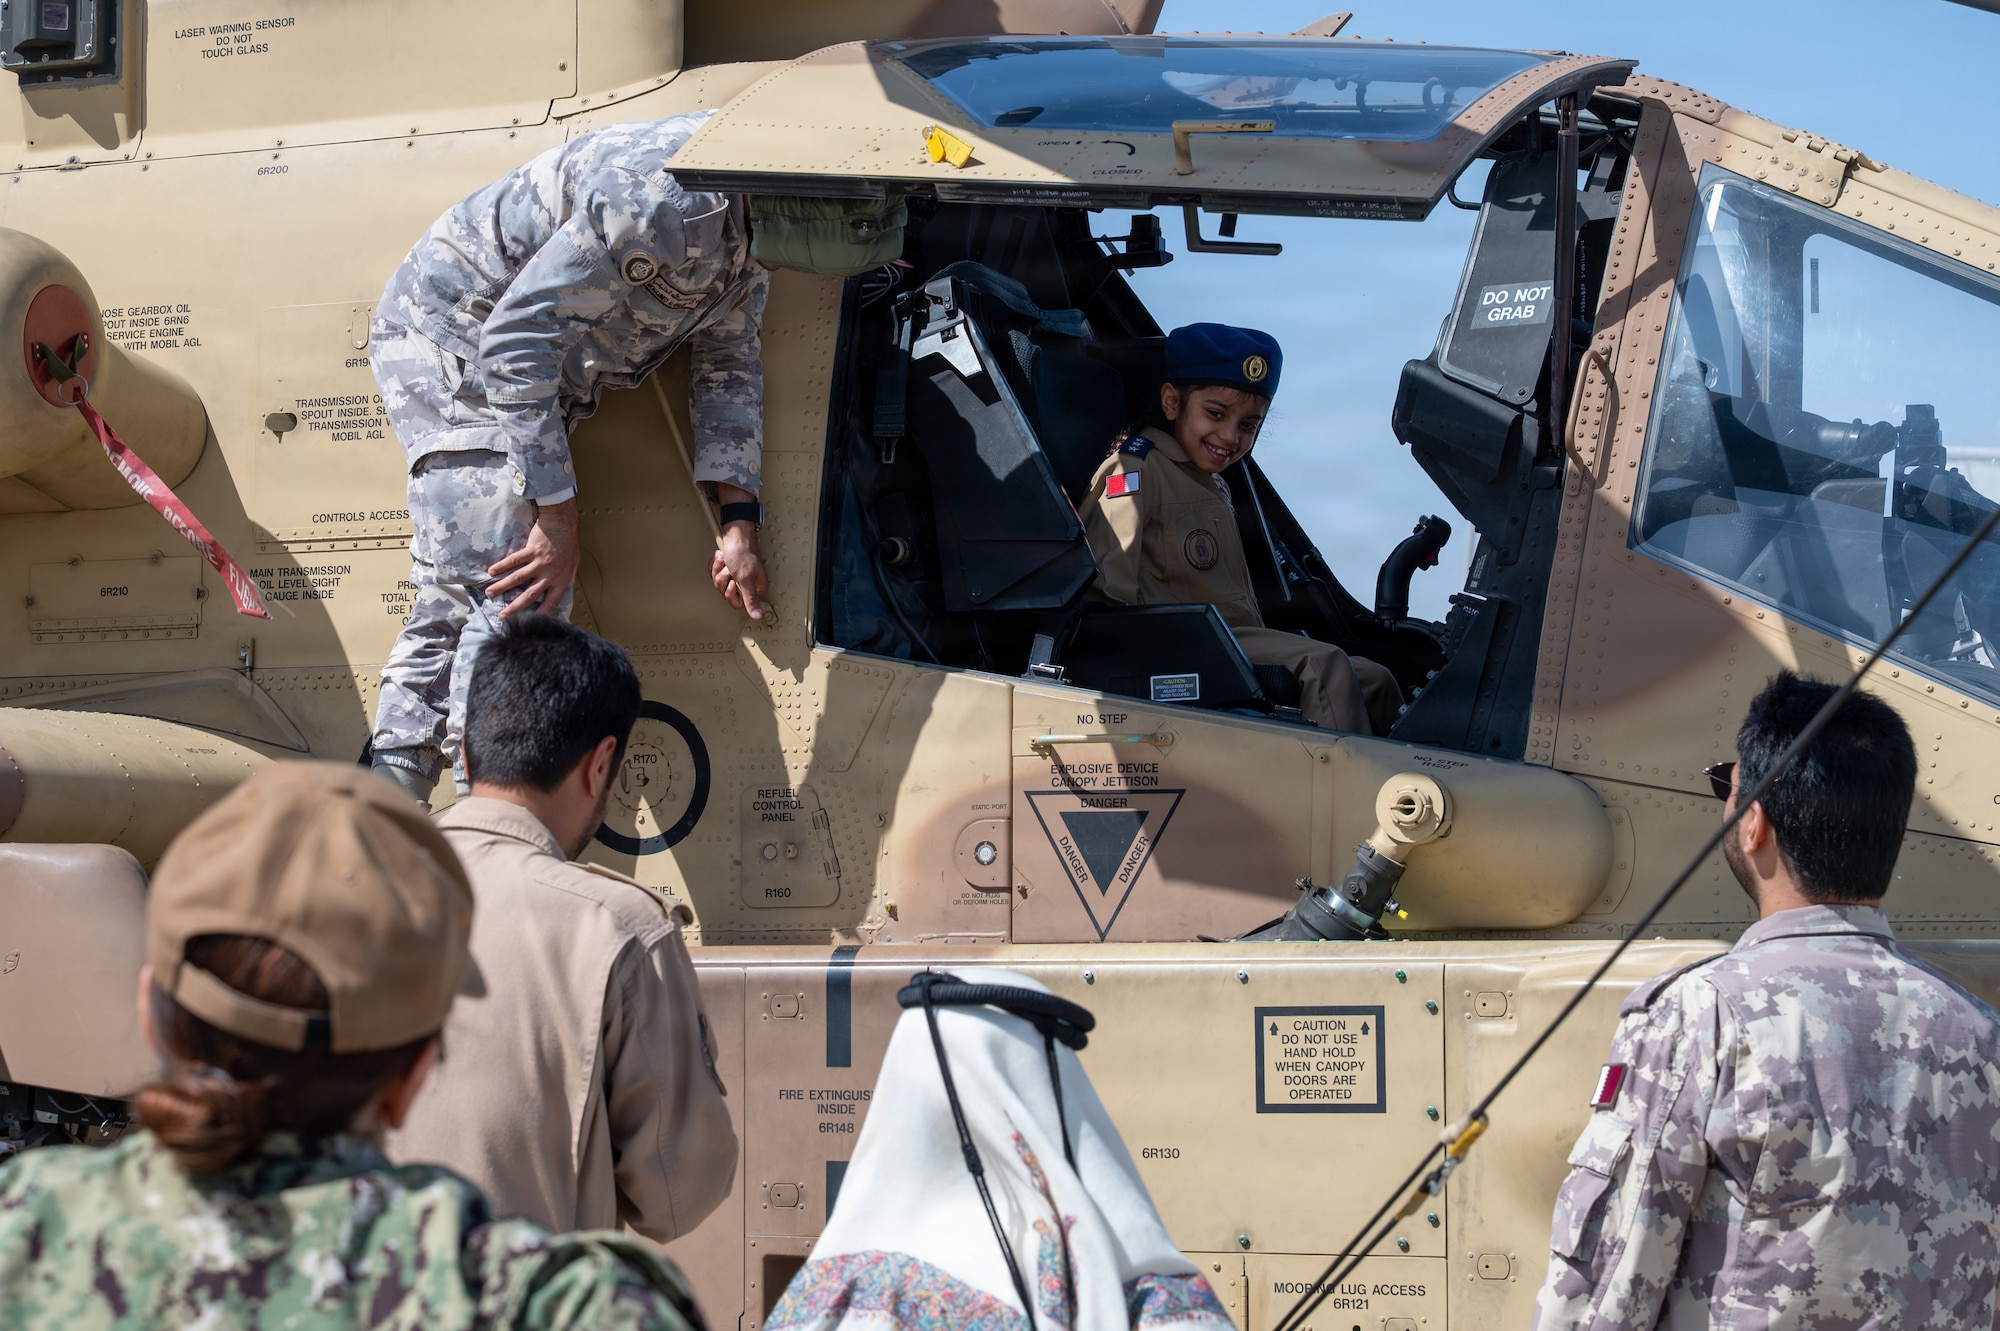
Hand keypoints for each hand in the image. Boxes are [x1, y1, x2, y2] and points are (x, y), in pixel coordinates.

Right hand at [487, 498, 579, 619]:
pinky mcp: (530, 550)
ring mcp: (539, 563)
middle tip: (502, 616)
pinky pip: (513, 560)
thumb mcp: (574, 563)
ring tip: (489, 594)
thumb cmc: (569, 542)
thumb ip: (568, 576)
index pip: (551, 602)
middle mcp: (550, 574)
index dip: (540, 613)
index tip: (529, 622)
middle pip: (530, 595)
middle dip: (514, 608)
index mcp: (562, 580)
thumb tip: (567, 586)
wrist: (563, 522)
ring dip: (501, 587)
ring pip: (517, 579)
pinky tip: (491, 571)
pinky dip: (501, 566)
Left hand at [711, 520, 768, 620]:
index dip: (731, 593)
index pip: (738, 603)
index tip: (732, 583)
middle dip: (723, 578)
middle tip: (730, 569)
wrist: (736, 534)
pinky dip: (717, 564)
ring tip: (727, 560)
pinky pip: (716, 573)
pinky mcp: (729, 568)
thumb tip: (757, 616)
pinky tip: (723, 557)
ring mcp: (737, 575)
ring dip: (719, 569)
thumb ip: (751, 600)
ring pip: (720, 582)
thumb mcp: (745, 579)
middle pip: (726, 592)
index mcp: (756, 587)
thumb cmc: (742, 551)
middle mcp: (747, 583)